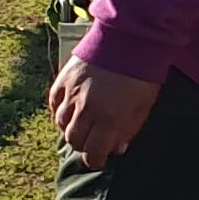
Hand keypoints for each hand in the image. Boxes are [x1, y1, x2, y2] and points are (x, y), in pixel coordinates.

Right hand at [46, 60, 160, 168]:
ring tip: (82, 128)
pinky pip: (54, 106)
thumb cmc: (142, 74)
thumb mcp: (144, 105)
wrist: (128, 39)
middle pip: (75, 140)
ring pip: (61, 125)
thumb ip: (130, 129)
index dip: (96, 160)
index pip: (93, 151)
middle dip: (84, 146)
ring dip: (71, 130)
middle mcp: (86, 109)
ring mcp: (71, 95)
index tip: (99, 160)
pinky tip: (70, 113)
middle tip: (92, 143)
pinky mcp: (62, 81)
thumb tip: (117, 149)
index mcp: (110, 118)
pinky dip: (60, 114)